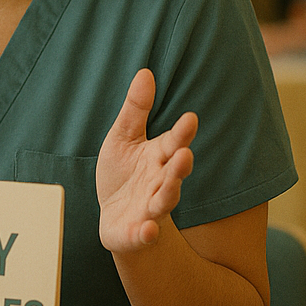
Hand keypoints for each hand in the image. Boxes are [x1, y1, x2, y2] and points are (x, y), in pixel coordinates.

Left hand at [96, 69, 196, 252]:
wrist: (116, 219)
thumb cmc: (122, 175)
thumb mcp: (123, 138)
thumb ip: (135, 110)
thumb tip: (144, 71)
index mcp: (157, 158)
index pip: (172, 143)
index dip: (182, 133)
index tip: (190, 118)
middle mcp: (159, 183)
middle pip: (173, 174)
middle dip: (179, 166)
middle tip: (185, 154)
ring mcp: (150, 209)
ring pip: (163, 202)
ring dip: (168, 195)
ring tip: (171, 186)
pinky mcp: (136, 232)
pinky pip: (143, 234)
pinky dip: (145, 232)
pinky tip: (146, 229)